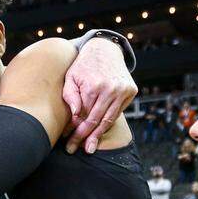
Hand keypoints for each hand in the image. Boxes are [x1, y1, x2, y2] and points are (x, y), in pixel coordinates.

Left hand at [62, 38, 136, 153]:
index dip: (74, 130)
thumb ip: (70, 96)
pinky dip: (107, 122)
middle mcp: (111, 89)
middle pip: (96, 121)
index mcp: (94, 86)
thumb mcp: (71, 77)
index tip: (66, 140)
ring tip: (89, 148)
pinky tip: (98, 132)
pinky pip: (117, 112)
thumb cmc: (83, 65)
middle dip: (84, 137)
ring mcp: (123, 91)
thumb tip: (76, 116)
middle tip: (73, 149)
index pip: (83, 115)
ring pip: (108, 120)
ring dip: (97, 135)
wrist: (105, 49)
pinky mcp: (131, 91)